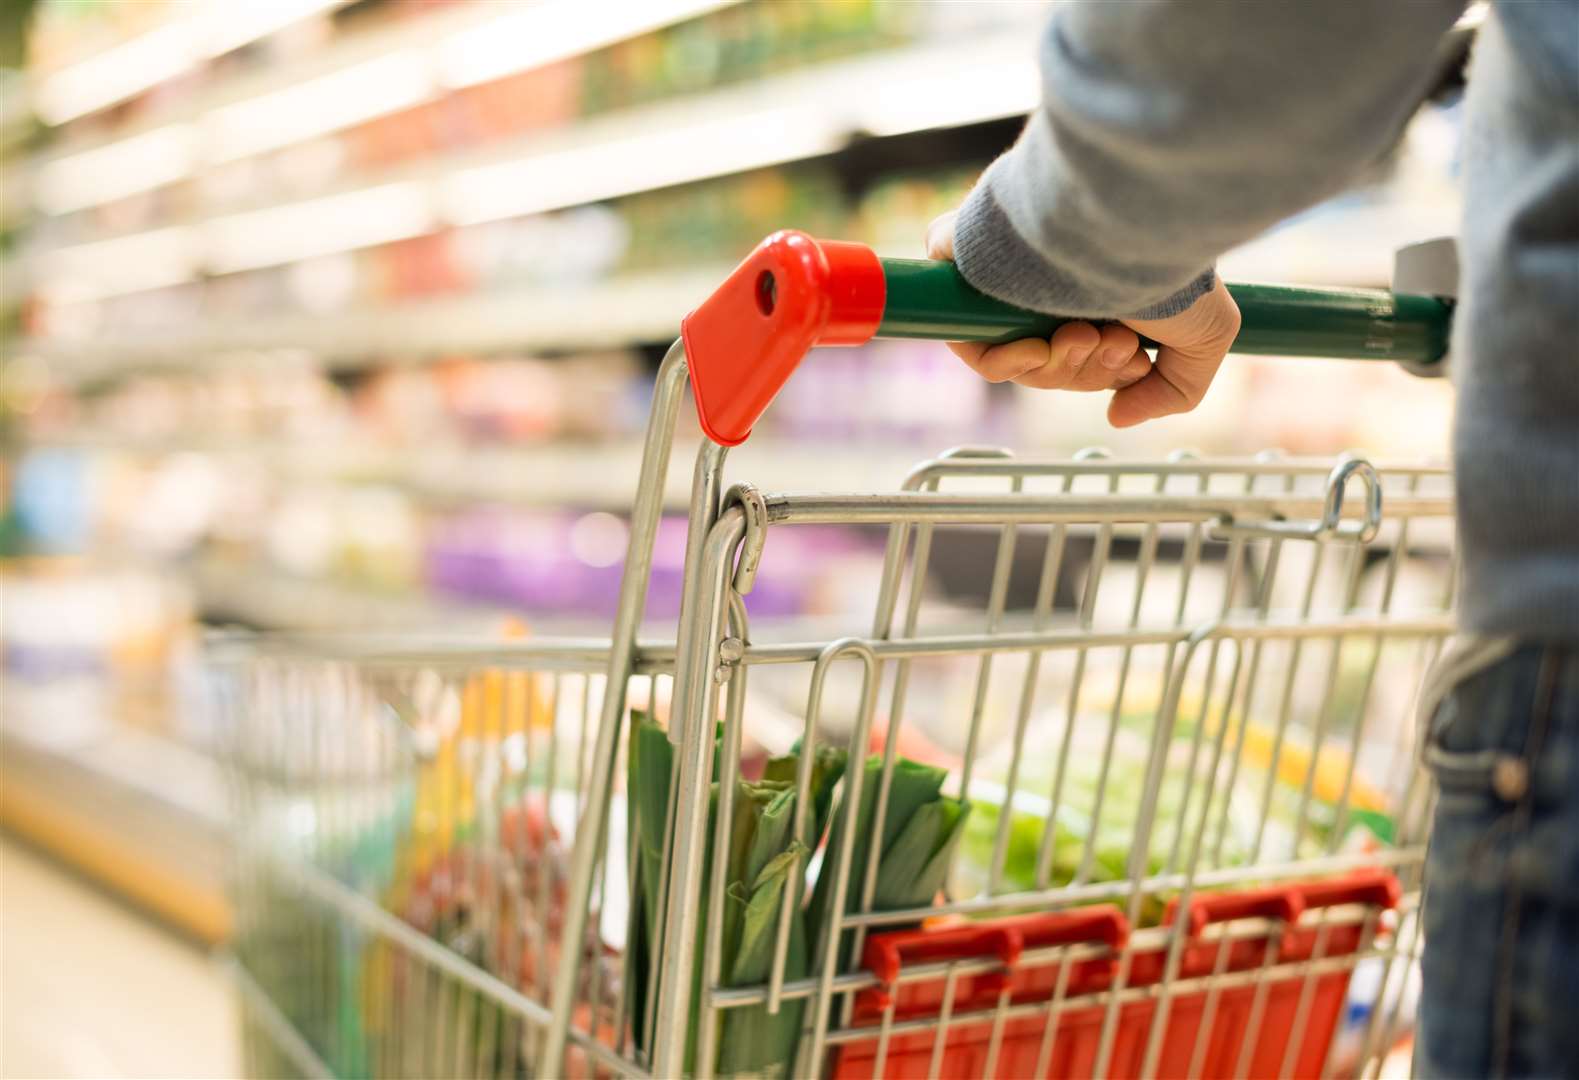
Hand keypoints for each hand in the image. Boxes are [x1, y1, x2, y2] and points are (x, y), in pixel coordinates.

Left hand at [926, 211, 1240, 427]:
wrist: (1134, 219)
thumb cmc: (1173, 267)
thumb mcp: (1205, 337)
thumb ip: (1173, 389)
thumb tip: (1117, 416)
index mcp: (1095, 289)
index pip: (1079, 356)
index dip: (1102, 373)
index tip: (1133, 361)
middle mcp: (1050, 281)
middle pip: (1047, 365)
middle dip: (1085, 371)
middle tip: (1114, 344)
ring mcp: (1008, 275)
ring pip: (1013, 360)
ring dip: (1056, 367)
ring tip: (1089, 334)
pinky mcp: (966, 264)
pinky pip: (968, 341)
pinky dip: (1006, 361)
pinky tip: (1042, 347)